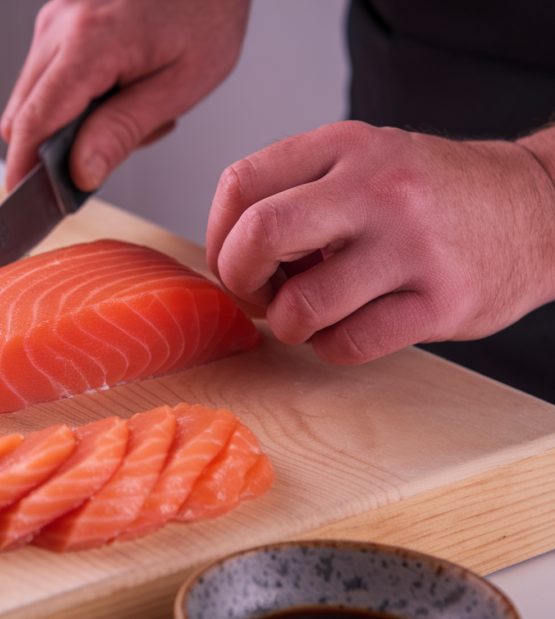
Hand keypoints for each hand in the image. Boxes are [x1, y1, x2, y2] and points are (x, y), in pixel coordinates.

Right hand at [1, 0, 250, 191]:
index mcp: (88, 42)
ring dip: (65, 123)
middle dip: (52, 149)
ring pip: (32, 97)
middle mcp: (60, 26)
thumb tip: (80, 175)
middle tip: (107, 152)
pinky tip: (117, 88)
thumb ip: (123, 131)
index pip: (33, 123)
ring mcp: (56, 18)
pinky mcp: (60, 18)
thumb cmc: (208, 11)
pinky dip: (74, 97)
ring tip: (125, 109)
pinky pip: (49, 75)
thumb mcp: (180, 85)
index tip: (24, 203)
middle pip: (22, 114)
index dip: (23, 170)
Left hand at [206, 120, 554, 364]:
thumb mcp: (365, 161)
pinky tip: (345, 330)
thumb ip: (298, 192)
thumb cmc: (431, 194)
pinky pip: (348, 345)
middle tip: (257, 293)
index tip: (231, 258)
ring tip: (307, 314)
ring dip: (288, 324)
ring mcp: (413, 246)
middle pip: (262, 235)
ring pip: (303, 305)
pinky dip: (329, 348)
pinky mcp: (441, 304)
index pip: (241, 183)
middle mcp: (378, 188)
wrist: (538, 209)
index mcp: (347, 146)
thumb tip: (229, 252)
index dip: (219, 234)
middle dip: (240, 277)